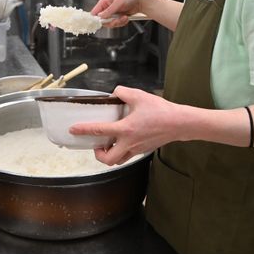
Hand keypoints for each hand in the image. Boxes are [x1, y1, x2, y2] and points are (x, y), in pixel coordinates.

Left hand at [69, 86, 183, 164]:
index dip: (83, 130)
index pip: (99, 131)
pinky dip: (121, 151)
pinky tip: (123, 140)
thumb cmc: (161, 110)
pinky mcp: (144, 150)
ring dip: (109, 155)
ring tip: (108, 144)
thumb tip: (114, 93)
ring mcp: (137, 149)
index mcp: (125, 129)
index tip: (73, 129)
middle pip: (107, 159)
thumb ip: (123, 92)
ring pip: (118, 161)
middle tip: (96, 145)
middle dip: (98, 154)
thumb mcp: (139, 96)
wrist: (180, 123)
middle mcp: (129, 143)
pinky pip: (128, 156)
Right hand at [90, 0, 147, 27]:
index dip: (95, 19)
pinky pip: (117, 24)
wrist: (140, 1)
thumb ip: (109, 10)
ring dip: (118, 22)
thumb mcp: (118, 2)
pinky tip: (126, 17)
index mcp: (104, 2)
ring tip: (124, 17)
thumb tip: (100, 16)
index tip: (100, 23)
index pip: (94, 12)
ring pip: (110, 24)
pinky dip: (122, 22)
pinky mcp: (117, 18)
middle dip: (111, 22)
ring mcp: (112, 14)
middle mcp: (107, 8)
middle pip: (102, 21)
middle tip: (117, 19)